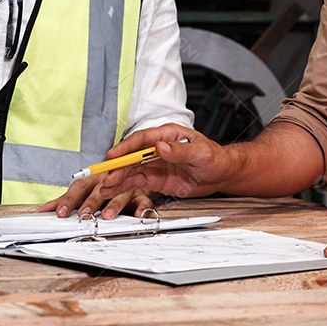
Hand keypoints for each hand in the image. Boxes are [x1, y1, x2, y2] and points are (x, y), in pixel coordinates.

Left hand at [37, 173, 154, 218]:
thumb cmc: (106, 185)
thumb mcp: (85, 191)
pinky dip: (142, 207)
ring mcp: (126, 186)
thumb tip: (42, 210)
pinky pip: (143, 200)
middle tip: (84, 214)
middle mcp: (108, 181)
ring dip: (114, 204)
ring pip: (120, 194)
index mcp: (93, 180)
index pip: (79, 188)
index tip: (60, 213)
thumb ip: (65, 200)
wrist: (135, 173)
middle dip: (91, 202)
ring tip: (107, 216)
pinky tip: (138, 214)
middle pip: (99, 190)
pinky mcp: (142, 193)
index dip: (70, 200)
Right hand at [97, 123, 236, 199]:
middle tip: (107, 176)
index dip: (127, 147)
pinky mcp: (155, 178)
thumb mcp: (201, 154)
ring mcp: (155, 163)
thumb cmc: (214, 158)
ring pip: (131, 169)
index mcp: (168, 135)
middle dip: (118, 166)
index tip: (115, 155)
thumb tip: (161, 147)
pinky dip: (123, 186)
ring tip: (105, 187)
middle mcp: (158, 148)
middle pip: (132, 156)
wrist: (221, 173)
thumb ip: (180, 151)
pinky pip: (136, 181)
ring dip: (117, 178)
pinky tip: (112, 190)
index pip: (142, 139)